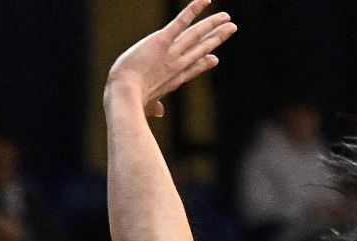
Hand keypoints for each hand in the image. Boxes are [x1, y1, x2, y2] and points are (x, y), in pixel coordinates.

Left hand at [106, 0, 236, 117]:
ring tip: (227, 17)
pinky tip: (206, 0)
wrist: (125, 93)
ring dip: (212, 24)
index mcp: (172, 80)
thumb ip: (153, 106)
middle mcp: (176, 64)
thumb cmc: (130, 100)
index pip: (192, 68)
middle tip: (231, 29)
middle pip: (201, 48)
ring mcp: (171, 52)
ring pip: (196, 34)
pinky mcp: (163, 40)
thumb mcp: (145, 104)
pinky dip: (194, 9)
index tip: (214, 59)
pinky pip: (181, 21)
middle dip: (217, 38)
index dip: (204, 63)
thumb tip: (159, 112)